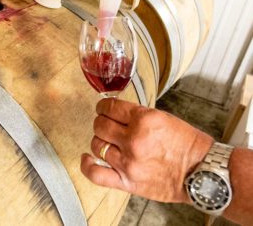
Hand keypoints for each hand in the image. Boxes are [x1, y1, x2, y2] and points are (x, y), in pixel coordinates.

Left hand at [81, 98, 213, 202]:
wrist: (201, 171)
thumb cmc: (186, 144)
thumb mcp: (163, 118)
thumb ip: (137, 115)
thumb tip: (116, 113)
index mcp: (144, 119)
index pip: (110, 107)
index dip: (103, 105)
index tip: (103, 107)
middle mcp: (134, 139)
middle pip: (100, 125)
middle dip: (101, 121)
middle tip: (105, 123)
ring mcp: (129, 162)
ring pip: (97, 144)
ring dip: (99, 140)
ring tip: (106, 140)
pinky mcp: (128, 181)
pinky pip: (96, 174)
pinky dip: (87, 165)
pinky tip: (88, 157)